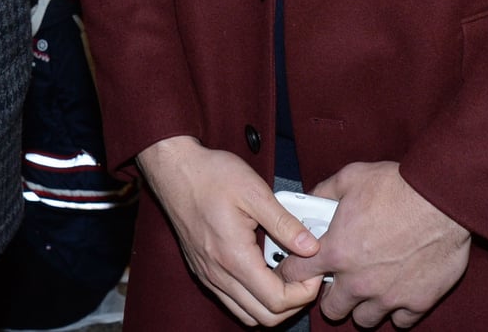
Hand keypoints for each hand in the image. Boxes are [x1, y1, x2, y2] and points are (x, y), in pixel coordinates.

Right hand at [137, 134, 326, 326]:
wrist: (174, 169)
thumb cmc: (210, 175)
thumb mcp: (254, 191)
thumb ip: (285, 223)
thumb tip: (311, 246)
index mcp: (234, 257)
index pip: (277, 301)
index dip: (304, 292)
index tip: (313, 272)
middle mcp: (219, 274)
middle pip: (264, 317)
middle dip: (293, 304)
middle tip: (305, 277)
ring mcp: (209, 275)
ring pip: (247, 314)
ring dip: (272, 304)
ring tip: (285, 274)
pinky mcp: (204, 271)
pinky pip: (233, 300)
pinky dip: (253, 297)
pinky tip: (263, 269)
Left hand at [283, 161, 470, 328]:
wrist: (440, 199)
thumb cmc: (397, 187)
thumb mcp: (351, 178)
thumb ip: (326, 191)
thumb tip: (314, 197)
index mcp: (336, 251)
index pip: (296, 274)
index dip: (292, 271)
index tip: (298, 270)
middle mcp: (358, 281)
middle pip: (331, 309)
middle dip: (331, 296)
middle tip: (339, 281)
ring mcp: (388, 295)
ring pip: (364, 320)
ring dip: (363, 306)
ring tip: (369, 288)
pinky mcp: (417, 301)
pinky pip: (400, 321)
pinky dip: (397, 310)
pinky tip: (397, 293)